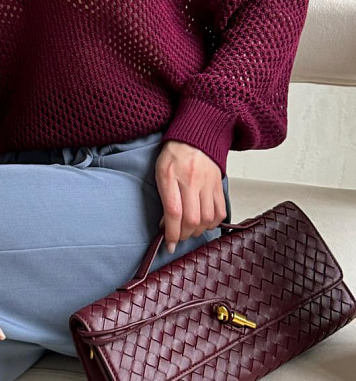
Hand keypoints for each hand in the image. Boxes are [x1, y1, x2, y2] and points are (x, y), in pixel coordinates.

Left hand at [154, 139, 225, 253]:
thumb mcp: (160, 172)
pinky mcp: (219, 185)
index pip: (174, 212)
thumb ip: (163, 196)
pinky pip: (220, 211)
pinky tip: (204, 223)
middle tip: (178, 236)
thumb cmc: (174, 155)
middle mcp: (192, 181)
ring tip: (190, 230)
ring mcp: (208, 183)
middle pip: (192, 218)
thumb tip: (166, 223)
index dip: (171, 233)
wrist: (196, 136)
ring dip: (198, 231)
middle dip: (184, 234)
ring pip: (207, 218)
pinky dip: (213, 223)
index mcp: (172, 176)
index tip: (168, 244)